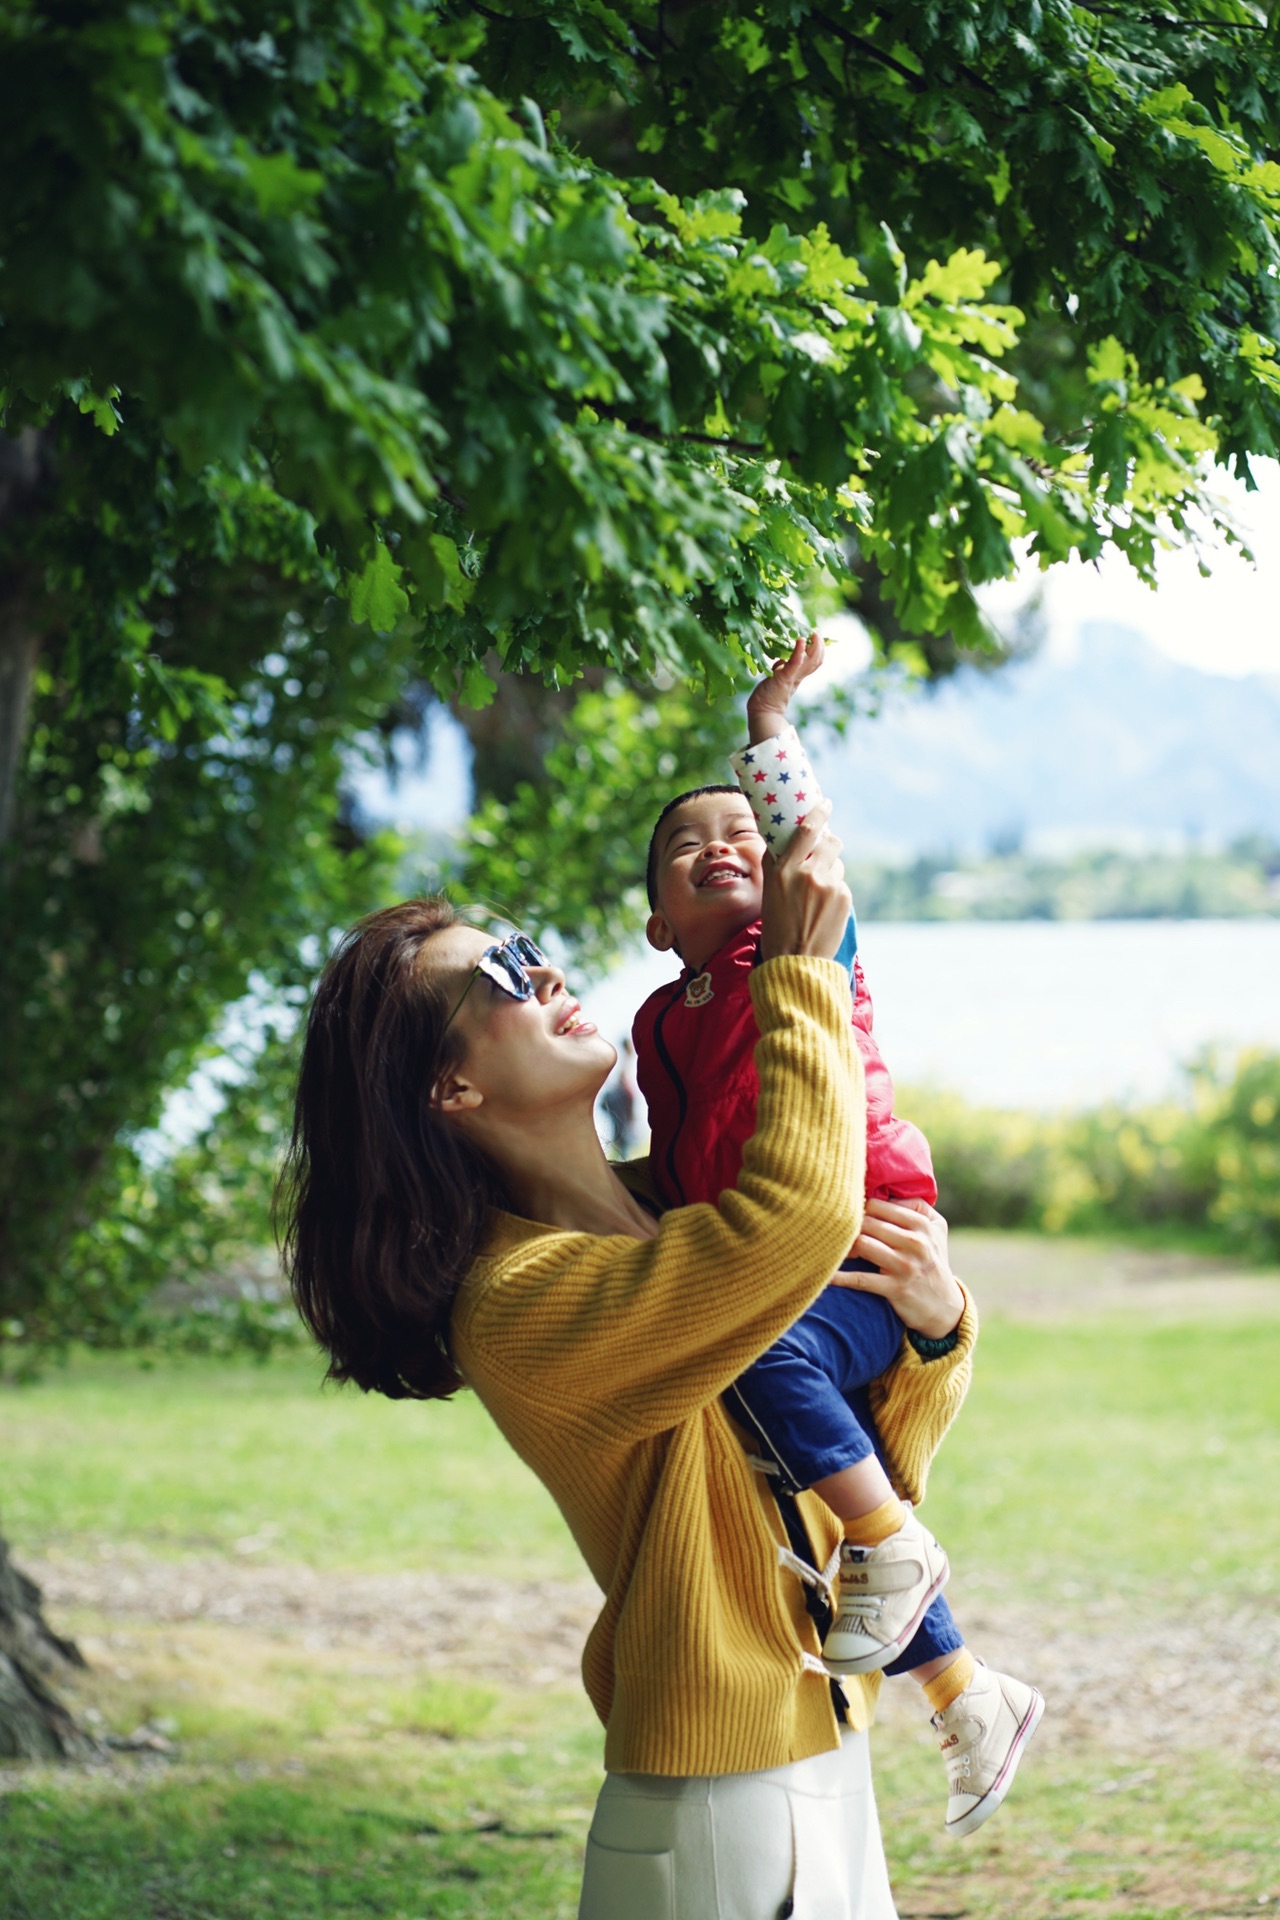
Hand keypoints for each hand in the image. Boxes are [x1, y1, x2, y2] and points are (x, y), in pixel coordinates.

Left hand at [747, 631, 824, 742]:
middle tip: (818, 631)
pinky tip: (801, 640)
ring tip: (814, 633)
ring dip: (815, 645)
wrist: (762, 712)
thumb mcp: (777, 678)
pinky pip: (795, 663)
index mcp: (798, 676)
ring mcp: (793, 677)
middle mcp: (798, 676)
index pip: (814, 662)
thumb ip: (781, 670)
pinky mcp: (784, 677)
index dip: (818, 649)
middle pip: (817, 660)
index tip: (816, 636)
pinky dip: (799, 651)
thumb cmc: (767, 696)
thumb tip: (781, 661)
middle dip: (820, 645)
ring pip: (811, 661)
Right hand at [759, 798, 851, 961]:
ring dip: (830, 869)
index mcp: (784, 871)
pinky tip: (823, 909)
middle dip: (829, 842)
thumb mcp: (769, 893)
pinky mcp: (844, 899)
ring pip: (838, 864)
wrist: (796, 962)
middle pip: (831, 842)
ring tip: (816, 894)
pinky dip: (834, 891)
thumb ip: (777, 865)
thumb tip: (781, 840)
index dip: (819, 813)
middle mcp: (808, 874)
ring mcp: (829, 886)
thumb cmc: (777, 929)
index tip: (825, 803)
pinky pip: (841, 884)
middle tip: (823, 850)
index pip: (807, 831)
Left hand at [830, 1198, 964, 1340]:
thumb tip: (885, 1192)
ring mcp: (904, 1266)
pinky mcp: (895, 1289)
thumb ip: (917, 1205)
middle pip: (868, 1222)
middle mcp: (915, 1242)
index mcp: (922, 1224)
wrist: (944, 1306)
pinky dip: (839, 1277)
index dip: (860, 1208)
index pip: (879, 1205)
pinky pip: (860, 1280)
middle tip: (837, 1231)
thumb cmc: (933, 1260)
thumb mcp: (937, 1228)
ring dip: (844, 1246)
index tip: (850, 1215)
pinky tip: (825, 1275)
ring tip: (835, 1248)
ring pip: (862, 1244)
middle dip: (850, 1226)